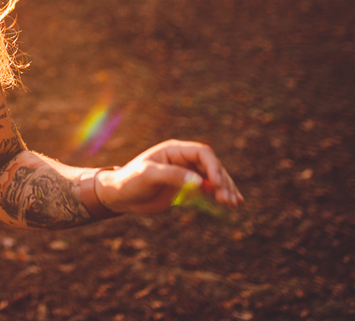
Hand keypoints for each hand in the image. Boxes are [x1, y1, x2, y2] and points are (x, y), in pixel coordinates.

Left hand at [96, 139, 242, 214]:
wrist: (120, 196)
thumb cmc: (130, 181)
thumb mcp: (148, 176)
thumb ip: (173, 176)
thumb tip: (201, 183)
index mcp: (174, 150)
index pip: (203, 153)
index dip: (214, 167)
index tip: (217, 184)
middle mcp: (184, 159)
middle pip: (212, 166)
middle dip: (223, 181)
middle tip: (229, 200)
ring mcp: (187, 173)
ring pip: (214, 178)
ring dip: (226, 189)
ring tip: (234, 204)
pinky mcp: (188, 187)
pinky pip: (210, 189)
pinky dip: (222, 195)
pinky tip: (232, 204)